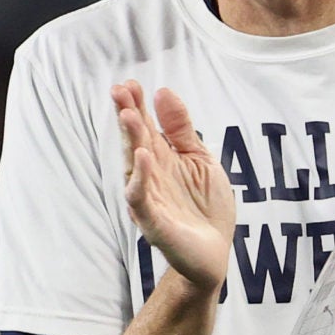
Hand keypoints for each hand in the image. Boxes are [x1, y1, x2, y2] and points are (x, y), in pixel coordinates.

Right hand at [116, 82, 233, 296]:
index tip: (130, 83)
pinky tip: (144, 156)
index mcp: (161, 159)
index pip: (144, 127)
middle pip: (135, 142)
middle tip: (120, 91)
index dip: (136, 106)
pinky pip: (141, 198)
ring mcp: (149, 198)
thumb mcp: (200, 159)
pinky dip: (140, 178)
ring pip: (133, 166)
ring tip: (128, 115)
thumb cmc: (206, 206)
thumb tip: (163, 92)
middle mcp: (149, 176)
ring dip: (131, 141)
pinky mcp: (153, 222)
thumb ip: (182, 129)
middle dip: (127, 117)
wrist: (214, 252)